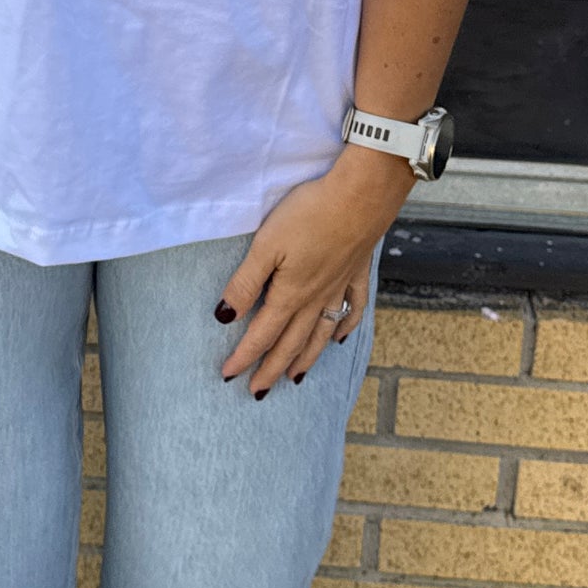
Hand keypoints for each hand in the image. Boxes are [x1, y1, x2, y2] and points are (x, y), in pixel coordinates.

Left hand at [217, 146, 411, 398]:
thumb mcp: (266, 245)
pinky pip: (353, 310)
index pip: (262, 334)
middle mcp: (316, 299)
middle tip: (257, 392)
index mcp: (290, 294)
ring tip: (294, 378)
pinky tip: (340, 339)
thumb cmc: (310, 214)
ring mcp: (340, 287)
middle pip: (290, 343)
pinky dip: (345, 328)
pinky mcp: (357, 272)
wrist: (362, 196)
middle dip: (271, 369)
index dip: (244, 356)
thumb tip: (225, 317)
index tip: (228, 375)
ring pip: (320, 335)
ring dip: (305, 358)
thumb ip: (245, 283)